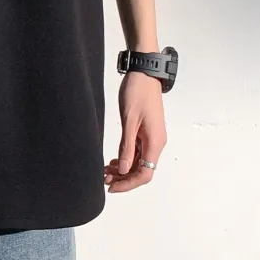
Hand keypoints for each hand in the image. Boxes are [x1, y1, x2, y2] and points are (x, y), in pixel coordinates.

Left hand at [104, 71, 166, 192]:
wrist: (144, 73)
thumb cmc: (137, 92)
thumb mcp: (129, 120)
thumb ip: (126, 146)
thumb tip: (124, 170)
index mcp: (154, 142)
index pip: (144, 173)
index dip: (128, 183)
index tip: (112, 186)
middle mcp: (156, 143)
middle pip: (142, 170)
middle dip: (123, 178)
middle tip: (103, 178)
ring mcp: (152, 137)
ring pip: (139, 161)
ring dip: (123, 168)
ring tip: (105, 170)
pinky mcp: (146, 131)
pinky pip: (138, 151)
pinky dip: (126, 157)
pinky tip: (113, 159)